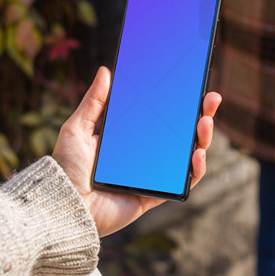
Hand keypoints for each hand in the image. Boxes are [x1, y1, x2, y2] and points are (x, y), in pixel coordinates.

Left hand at [52, 66, 221, 237]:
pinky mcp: (154, 196)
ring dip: (202, 139)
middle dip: (200, 116)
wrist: (64, 204)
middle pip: (180, 135)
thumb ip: (93, 102)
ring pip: (187, 157)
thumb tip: (105, 71)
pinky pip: (182, 183)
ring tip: (204, 123)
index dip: (179, 103)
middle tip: (210, 100)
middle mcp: (143, 157)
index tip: (193, 85)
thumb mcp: (77, 128)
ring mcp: (151, 176)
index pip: (160, 117)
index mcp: (127, 139)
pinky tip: (197, 154)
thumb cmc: (65, 168)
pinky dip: (195, 170)